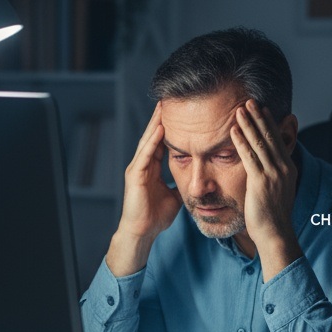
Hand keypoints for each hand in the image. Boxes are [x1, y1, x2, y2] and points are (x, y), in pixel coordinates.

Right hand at [107, 103, 181, 274]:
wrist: (143, 232)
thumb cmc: (156, 216)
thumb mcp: (175, 196)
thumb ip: (182, 184)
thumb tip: (197, 180)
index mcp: (152, 167)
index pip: (162, 141)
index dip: (171, 127)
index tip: (182, 112)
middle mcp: (143, 164)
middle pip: (154, 136)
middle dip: (162, 119)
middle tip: (171, 100)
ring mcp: (137, 168)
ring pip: (148, 140)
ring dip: (156, 123)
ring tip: (165, 106)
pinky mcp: (135, 176)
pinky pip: (145, 154)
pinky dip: (153, 141)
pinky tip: (160, 129)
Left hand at [231, 100, 300, 278]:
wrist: (275, 233)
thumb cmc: (273, 217)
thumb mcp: (278, 191)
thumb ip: (274, 176)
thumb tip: (269, 169)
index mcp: (288, 169)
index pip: (278, 140)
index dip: (270, 123)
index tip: (262, 109)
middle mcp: (284, 168)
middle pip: (270, 137)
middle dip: (260, 117)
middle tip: (250, 101)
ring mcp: (273, 174)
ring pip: (260, 143)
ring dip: (249, 124)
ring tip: (240, 109)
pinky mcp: (261, 181)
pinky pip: (249, 157)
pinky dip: (241, 141)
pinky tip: (234, 130)